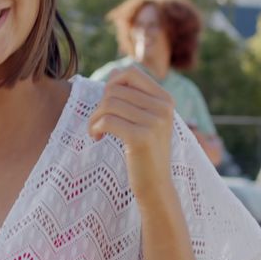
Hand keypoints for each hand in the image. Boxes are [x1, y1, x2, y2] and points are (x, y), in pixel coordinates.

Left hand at [88, 67, 175, 202]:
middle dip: (99, 105)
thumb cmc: (145, 153)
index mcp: (165, 99)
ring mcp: (154, 122)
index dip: (111, 84)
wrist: (156, 186)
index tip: (106, 105)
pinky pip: (107, 121)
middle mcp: (163, 107)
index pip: (130, 73)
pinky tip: (97, 137)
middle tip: (97, 123)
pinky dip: (95, 128)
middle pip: (115, 89)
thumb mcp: (146, 121)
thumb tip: (114, 72)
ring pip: (108, 104)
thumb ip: (133, 97)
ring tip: (96, 131)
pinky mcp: (141, 137)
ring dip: (94, 118)